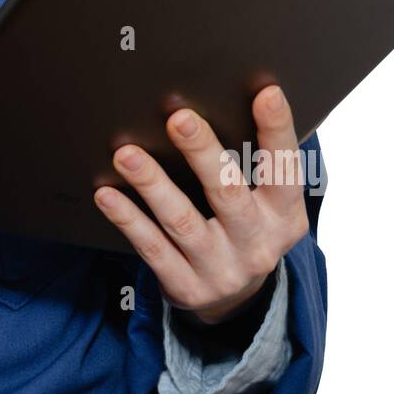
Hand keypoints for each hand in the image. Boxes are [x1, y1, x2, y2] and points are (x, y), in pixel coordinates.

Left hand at [94, 85, 308, 324]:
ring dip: (153, 184)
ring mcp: (221, 269)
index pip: (285, 169)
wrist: (234, 301)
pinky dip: (128, 219)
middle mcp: (257, 244)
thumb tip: (224, 98)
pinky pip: (152, 248)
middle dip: (203, 153)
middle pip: (228, 193)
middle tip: (178, 118)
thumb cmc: (244, 228)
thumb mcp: (265, 204)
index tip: (267, 93)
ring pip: (183, 221)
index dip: (277, 131)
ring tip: (126, 154)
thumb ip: (253, 164)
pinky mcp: (186, 287)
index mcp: (284, 215)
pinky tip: (107, 195)